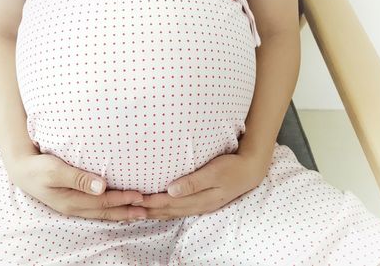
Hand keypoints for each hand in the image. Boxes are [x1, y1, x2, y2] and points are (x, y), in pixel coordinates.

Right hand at [5, 150, 146, 221]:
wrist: (22, 170)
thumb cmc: (38, 167)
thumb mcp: (55, 170)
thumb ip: (78, 178)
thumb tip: (101, 186)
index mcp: (72, 201)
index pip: (103, 202)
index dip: (123, 199)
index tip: (140, 195)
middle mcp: (75, 207)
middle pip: (106, 212)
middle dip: (127, 211)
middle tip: (148, 209)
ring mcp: (73, 206)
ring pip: (102, 213)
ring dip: (122, 212)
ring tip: (140, 212)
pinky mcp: (73, 201)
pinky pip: (96, 209)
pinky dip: (110, 210)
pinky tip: (119, 208)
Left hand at [132, 148, 269, 219]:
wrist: (251, 170)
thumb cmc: (232, 167)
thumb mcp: (214, 172)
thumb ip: (193, 182)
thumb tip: (171, 190)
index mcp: (200, 199)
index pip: (169, 203)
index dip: (151, 202)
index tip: (134, 199)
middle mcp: (199, 206)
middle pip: (168, 210)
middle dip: (148, 209)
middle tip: (128, 206)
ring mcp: (201, 206)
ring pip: (173, 212)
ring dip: (155, 212)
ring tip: (138, 211)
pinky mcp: (203, 202)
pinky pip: (180, 210)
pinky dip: (166, 210)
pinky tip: (158, 209)